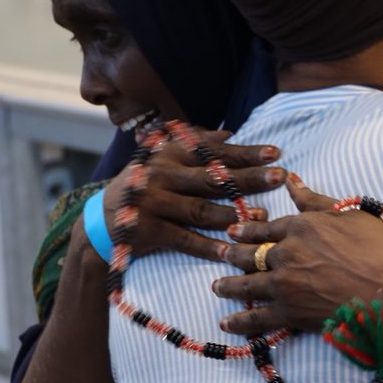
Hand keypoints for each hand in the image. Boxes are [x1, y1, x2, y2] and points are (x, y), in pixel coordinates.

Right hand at [100, 127, 284, 261]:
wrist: (103, 219)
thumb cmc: (145, 183)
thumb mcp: (164, 157)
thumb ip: (194, 144)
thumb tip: (229, 131)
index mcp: (170, 154)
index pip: (214, 152)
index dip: (245, 153)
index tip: (275, 153)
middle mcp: (162, 175)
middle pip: (213, 179)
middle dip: (248, 178)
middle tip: (278, 177)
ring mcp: (154, 203)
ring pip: (201, 210)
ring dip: (233, 215)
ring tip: (262, 216)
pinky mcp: (149, 231)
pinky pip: (185, 240)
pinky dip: (209, 247)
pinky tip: (231, 251)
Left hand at [213, 175, 382, 334]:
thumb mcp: (354, 216)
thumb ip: (317, 201)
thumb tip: (292, 182)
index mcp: (302, 226)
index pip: (266, 226)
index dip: (248, 228)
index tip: (234, 229)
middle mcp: (286, 253)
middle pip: (250, 252)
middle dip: (233, 253)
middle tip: (222, 254)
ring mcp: (284, 285)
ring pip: (246, 283)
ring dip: (228, 285)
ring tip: (217, 286)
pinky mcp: (289, 314)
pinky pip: (256, 317)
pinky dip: (239, 321)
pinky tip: (226, 323)